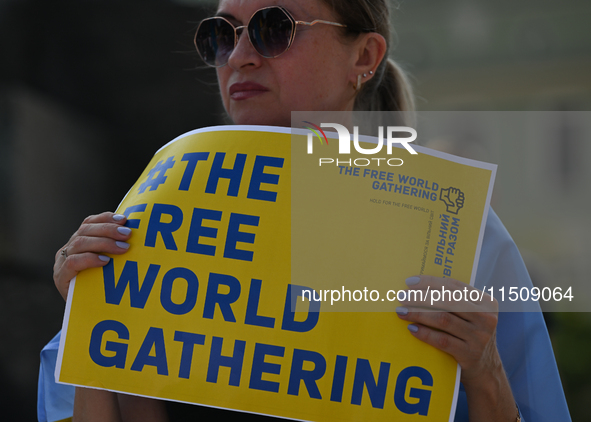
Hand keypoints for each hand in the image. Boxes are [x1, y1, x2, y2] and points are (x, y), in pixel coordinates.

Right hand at [54, 212, 131, 300]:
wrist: (84, 313)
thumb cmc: (99, 286)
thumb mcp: (107, 265)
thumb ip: (114, 250)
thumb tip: (139, 236)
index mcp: (78, 241)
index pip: (89, 222)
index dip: (105, 218)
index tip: (124, 219)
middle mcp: (67, 249)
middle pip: (86, 230)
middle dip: (109, 229)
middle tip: (128, 234)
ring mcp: (61, 262)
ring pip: (80, 243)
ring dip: (104, 243)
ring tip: (123, 248)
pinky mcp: (60, 277)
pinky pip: (73, 262)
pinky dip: (90, 259)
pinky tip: (106, 261)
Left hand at [396, 276, 517, 420]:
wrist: (485, 369)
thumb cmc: (469, 334)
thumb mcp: (470, 315)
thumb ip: (454, 300)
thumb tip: (417, 286)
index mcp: (486, 302)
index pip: (454, 286)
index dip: (430, 282)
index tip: (409, 282)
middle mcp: (486, 318)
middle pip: (448, 301)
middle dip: (421, 297)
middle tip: (402, 297)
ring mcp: (479, 337)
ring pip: (443, 319)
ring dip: (419, 313)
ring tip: (401, 311)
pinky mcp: (469, 354)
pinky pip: (442, 340)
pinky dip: (425, 333)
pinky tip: (411, 328)